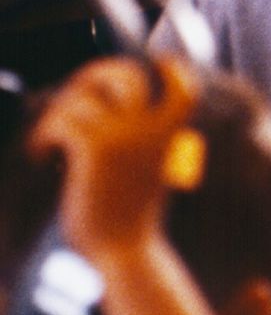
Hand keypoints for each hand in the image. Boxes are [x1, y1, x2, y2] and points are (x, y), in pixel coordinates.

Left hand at [29, 56, 197, 260]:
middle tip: (75, 96)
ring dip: (58, 113)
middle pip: (124, 73)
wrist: (123, 251)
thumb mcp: (149, 168)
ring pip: (82, 94)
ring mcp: (124, 133)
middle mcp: (151, 127)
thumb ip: (141, 137)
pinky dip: (43, 136)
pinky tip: (42, 156)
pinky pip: (61, 120)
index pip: (183, 85)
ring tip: (49, 139)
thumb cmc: (130, 216)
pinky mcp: (94, 147)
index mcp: (171, 134)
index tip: (159, 63)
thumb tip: (106, 107)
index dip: (172, 68)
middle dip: (94, 75)